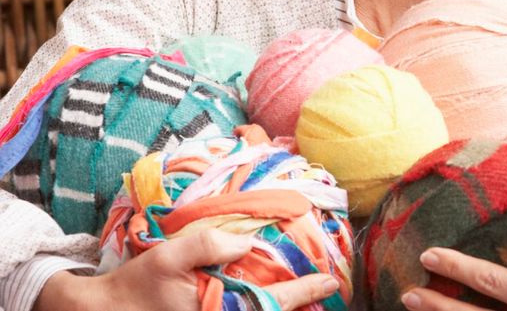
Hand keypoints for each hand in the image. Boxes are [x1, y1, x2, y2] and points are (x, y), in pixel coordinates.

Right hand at [34, 229, 339, 310]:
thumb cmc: (137, 286)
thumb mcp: (169, 256)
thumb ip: (208, 245)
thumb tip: (246, 243)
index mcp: (217, 309)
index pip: (273, 301)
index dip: (304, 291)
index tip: (329, 282)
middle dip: (298, 304)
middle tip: (322, 288)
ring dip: (280, 306)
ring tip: (304, 294)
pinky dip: (259, 307)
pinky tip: (268, 299)